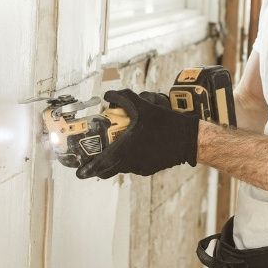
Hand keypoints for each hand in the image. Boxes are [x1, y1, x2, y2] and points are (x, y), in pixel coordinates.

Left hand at [75, 89, 198, 178]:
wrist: (188, 138)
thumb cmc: (166, 124)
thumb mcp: (143, 106)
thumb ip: (123, 98)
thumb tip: (108, 94)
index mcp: (126, 150)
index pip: (102, 165)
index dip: (88, 169)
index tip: (79, 173)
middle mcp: (132, 162)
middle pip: (108, 170)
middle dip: (98, 167)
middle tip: (92, 161)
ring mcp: (141, 167)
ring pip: (121, 167)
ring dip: (115, 161)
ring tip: (113, 150)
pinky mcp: (150, 168)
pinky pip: (134, 166)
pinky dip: (129, 159)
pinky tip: (134, 148)